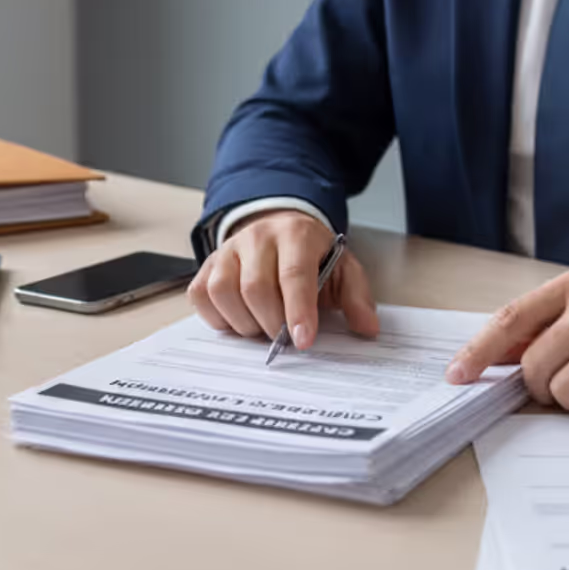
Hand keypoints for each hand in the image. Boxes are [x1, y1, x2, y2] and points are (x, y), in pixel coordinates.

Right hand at [188, 210, 379, 348]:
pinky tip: (239, 320)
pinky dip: (217, 317)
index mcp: (296, 234)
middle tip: (283, 336)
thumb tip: (367, 328)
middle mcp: (258, 237)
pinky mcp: (208, 264)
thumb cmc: (312, 256)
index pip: (294, 274)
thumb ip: (357, 297)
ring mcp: (228, 249)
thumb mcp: (343, 269)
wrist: (280, 229)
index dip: (298, 311)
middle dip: (271, 322)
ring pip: (222, 291)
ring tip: (261, 327)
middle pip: (255, 287)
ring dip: (243, 322)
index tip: (303, 341)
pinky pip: (201, 295)